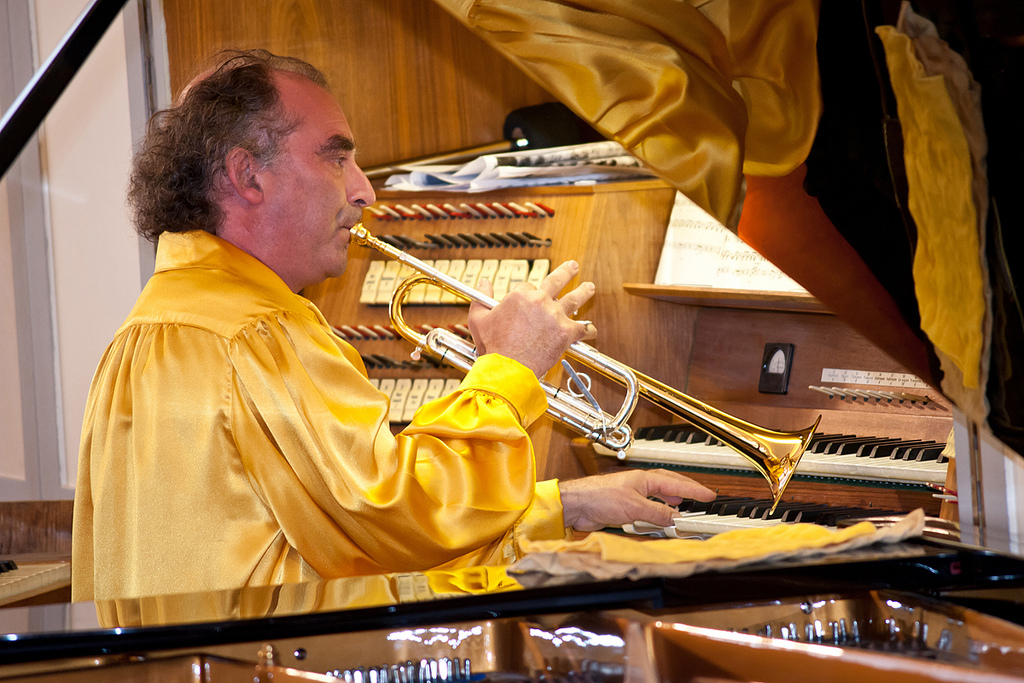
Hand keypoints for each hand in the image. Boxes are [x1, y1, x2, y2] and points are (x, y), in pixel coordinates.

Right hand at [467, 260, 595, 377]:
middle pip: (557, 281)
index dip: (528, 294)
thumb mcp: (479, 319)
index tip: (529, 300)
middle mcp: (540, 301)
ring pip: (574, 299)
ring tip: (589, 287)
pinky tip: (591, 330)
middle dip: (567, 272)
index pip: (528, 286)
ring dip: (584, 292)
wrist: (508, 368)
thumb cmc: (494, 346)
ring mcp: (555, 316)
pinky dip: (588, 330)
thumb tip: (483, 282)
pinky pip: (582, 329)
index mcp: (520, 295)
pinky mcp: (566, 333)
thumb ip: (481, 298)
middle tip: (573, 267)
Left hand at [558, 469, 715, 531]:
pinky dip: (658, 509)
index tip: (708, 495)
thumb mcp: (634, 507)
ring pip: (658, 494)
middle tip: (701, 495)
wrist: (578, 504)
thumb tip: (675, 518)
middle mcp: (639, 484)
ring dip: (672, 498)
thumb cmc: (600, 497)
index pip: (675, 483)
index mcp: (644, 479)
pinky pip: (648, 506)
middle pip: (668, 484)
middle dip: (686, 489)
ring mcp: (632, 494)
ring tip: (683, 503)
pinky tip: (659, 515)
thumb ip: (657, 513)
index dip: (693, 490)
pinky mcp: (624, 506)